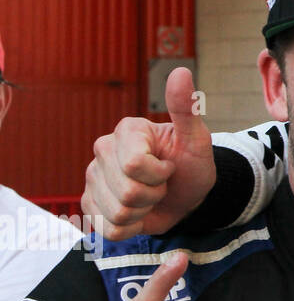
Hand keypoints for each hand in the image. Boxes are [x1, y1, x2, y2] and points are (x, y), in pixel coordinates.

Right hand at [82, 66, 214, 239]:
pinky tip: (138, 213)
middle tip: (162, 184)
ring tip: (151, 197)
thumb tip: (180, 71)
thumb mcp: (197, 139)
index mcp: (126, 131)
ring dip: (143, 212)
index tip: (170, 167)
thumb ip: (186, 108)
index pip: (134, 165)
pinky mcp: (89, 205)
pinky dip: (131, 227)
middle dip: (154, 195)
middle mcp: (103, 151)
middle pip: (127, 193)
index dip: (160, 174)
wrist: (187, 194)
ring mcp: (92, 179)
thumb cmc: (192, 164)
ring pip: (117, 213)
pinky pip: (108, 229)